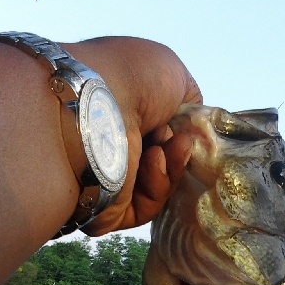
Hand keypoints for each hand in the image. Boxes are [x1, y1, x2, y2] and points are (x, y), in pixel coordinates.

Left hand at [63, 37, 202, 235]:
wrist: (95, 101)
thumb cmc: (131, 77)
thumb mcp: (173, 75)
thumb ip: (188, 102)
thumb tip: (189, 128)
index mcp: (122, 118)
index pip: (158, 140)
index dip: (179, 136)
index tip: (187, 129)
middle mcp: (112, 150)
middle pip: (160, 167)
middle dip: (177, 155)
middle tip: (178, 141)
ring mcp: (108, 182)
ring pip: (157, 191)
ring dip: (170, 170)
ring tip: (162, 148)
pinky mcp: (106, 210)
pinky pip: (145, 210)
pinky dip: (157, 188)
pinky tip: (154, 160)